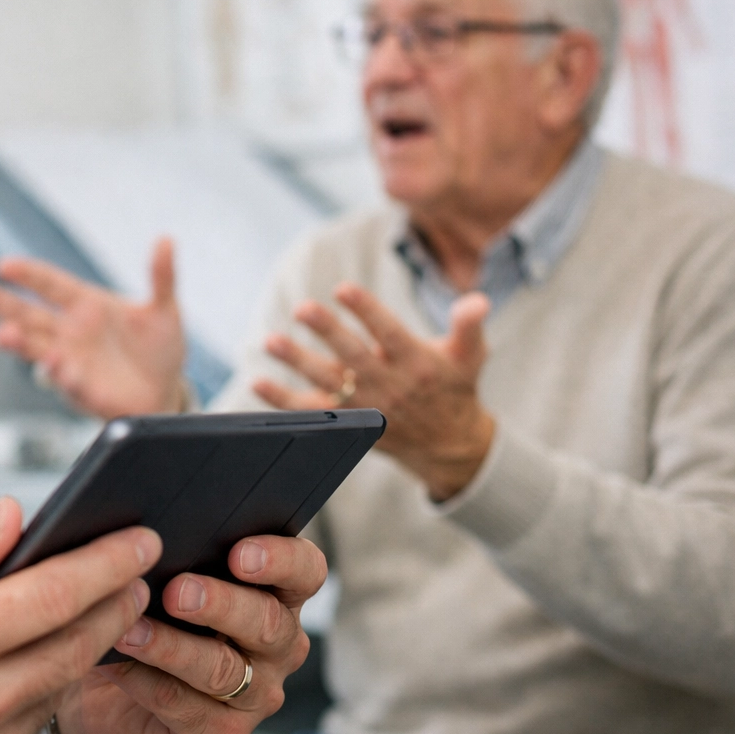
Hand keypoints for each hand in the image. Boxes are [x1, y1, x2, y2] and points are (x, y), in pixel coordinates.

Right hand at [0, 239, 186, 418]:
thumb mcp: (165, 309)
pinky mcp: (80, 388)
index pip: (49, 283)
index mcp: (85, 303)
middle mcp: (69, 330)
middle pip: (25, 312)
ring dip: (17, 341)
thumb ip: (162, 276)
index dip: (28, 273)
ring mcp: (70, 359)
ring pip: (34, 346)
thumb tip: (167, 239)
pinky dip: (61, 372)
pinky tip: (58, 364)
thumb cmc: (159, 348)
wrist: (166, 392)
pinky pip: (67, 379)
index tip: (4, 265)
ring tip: (0, 335)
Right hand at [0, 497, 159, 733]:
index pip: (46, 596)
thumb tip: (9, 517)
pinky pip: (37, 721)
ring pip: (62, 685)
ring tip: (114, 601)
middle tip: (142, 567)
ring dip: (96, 641)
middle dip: (117, 600)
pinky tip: (63, 651)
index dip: (102, 564)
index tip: (135, 540)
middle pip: (73, 645)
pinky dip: (57, 681)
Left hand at [53, 535, 326, 733]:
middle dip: (220, 604)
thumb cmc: (152, 613)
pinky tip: (119, 663)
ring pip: (223, 669)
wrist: (113, 690)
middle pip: (266, 622)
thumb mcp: (168, 577)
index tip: (240, 553)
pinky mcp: (221, 733)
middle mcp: (278, 645)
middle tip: (176, 592)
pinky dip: (148, 682)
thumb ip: (178, 552)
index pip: (304, 571)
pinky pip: (186, 707)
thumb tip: (147, 532)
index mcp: (278, 594)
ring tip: (132, 630)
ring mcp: (256, 694)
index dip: (280, 560)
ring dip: (173, 647)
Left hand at [253, 283, 495, 500]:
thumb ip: (469, 326)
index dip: (367, 311)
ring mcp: (365, 406)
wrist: (448, 445)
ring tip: (271, 340)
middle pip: (353, 356)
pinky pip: (310, 412)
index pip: (389, 333)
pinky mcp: (347, 423)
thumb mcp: (470, 356)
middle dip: (327, 332)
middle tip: (302, 309)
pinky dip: (282, 400)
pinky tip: (257, 382)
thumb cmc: (455, 386)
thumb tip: (477, 300)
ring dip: (297, 362)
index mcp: (417, 363)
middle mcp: (389, 385)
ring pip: (327, 383)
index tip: (343, 288)